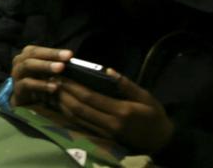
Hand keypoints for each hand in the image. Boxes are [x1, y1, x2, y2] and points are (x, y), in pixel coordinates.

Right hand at [10, 45, 72, 106]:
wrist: (24, 99)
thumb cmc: (38, 81)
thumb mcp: (47, 71)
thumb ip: (56, 65)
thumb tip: (72, 62)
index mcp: (27, 54)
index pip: (39, 49)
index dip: (53, 52)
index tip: (69, 55)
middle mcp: (19, 61)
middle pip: (33, 54)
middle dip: (50, 55)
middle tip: (66, 59)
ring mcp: (17, 74)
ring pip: (28, 65)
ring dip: (45, 66)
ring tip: (60, 68)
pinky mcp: (17, 88)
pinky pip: (27, 83)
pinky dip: (41, 84)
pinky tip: (54, 86)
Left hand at [56, 68, 173, 153]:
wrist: (160, 142)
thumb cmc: (154, 116)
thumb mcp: (146, 97)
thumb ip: (126, 84)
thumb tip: (108, 70)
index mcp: (121, 111)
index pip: (90, 97)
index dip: (73, 87)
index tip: (62, 76)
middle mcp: (110, 123)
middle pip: (79, 108)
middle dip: (63, 94)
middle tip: (51, 80)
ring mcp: (105, 133)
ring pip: (77, 118)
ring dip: (62, 104)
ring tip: (52, 90)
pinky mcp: (102, 138)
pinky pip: (80, 125)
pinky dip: (68, 114)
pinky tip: (61, 104)